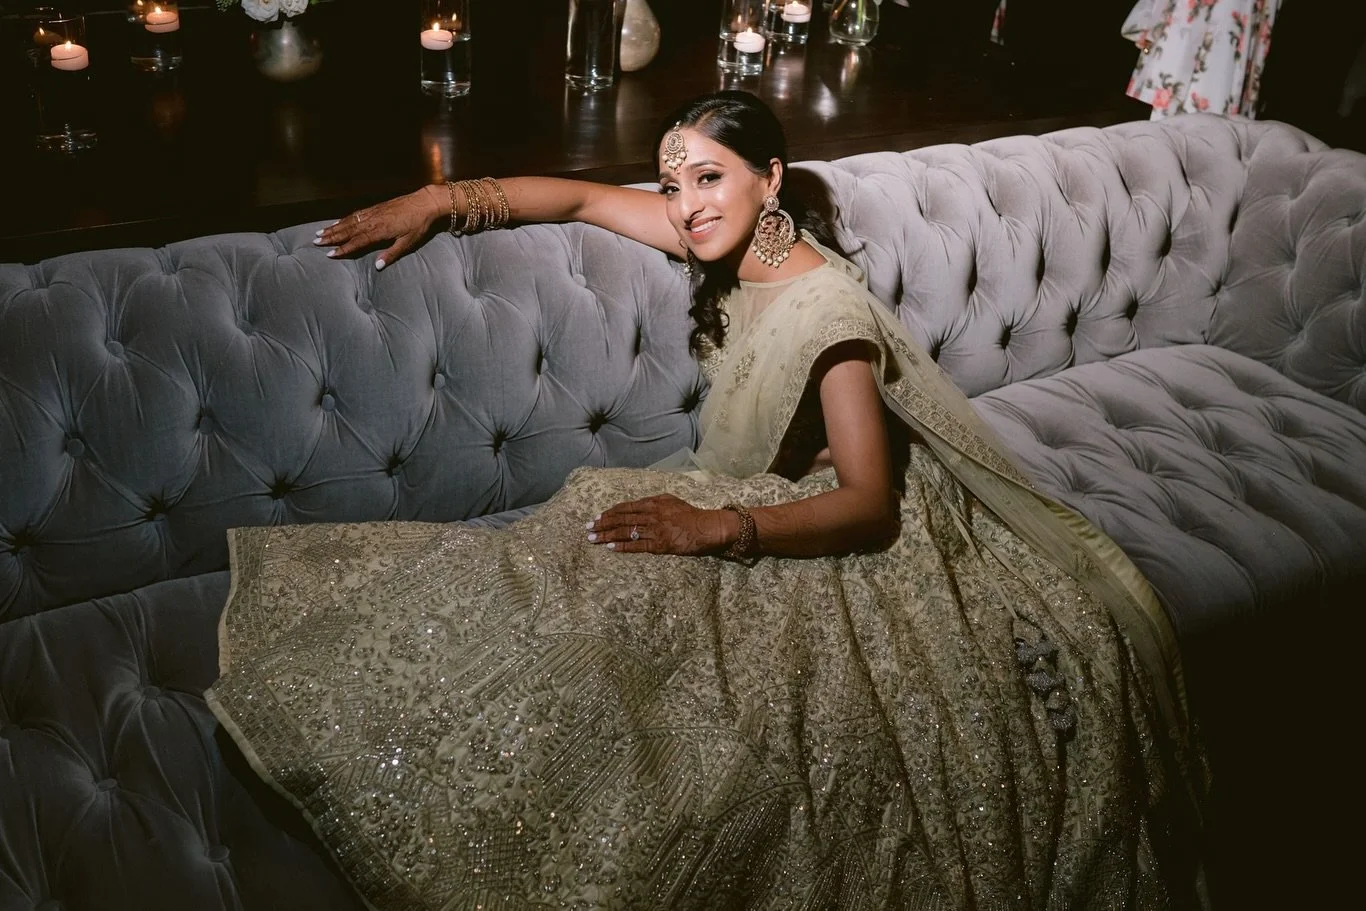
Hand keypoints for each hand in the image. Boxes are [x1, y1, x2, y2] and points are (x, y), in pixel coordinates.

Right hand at [313, 185, 444, 269]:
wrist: (424, 202)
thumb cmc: (418, 225)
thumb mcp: (408, 243)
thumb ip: (391, 254)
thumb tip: (377, 267)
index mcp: (380, 231)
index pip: (357, 241)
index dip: (343, 248)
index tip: (330, 254)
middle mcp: (373, 220)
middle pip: (348, 230)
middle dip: (331, 236)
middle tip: (316, 242)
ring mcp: (373, 212)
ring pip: (349, 221)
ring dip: (334, 227)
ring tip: (320, 232)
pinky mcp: (375, 208)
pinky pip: (356, 214)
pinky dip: (344, 218)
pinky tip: (337, 222)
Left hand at [586, 494, 736, 555]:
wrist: (707, 527)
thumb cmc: (690, 514)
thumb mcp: (671, 501)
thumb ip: (654, 502)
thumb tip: (638, 505)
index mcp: (653, 503)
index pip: (626, 508)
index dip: (610, 513)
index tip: (597, 517)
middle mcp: (651, 515)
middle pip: (621, 519)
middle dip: (602, 524)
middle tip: (587, 529)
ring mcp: (655, 530)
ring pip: (625, 532)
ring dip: (607, 535)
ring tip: (593, 539)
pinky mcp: (659, 545)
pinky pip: (637, 546)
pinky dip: (622, 546)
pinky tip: (610, 547)